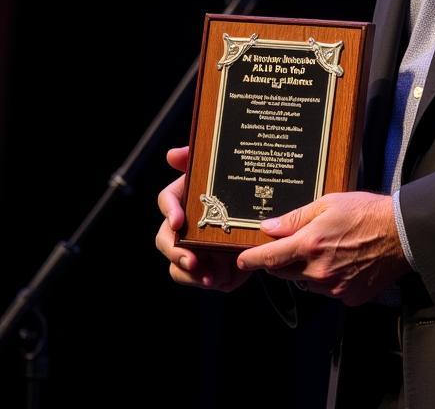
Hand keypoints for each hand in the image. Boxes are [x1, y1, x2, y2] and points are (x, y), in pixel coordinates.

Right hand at [155, 146, 248, 292]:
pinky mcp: (209, 265)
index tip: (179, 221)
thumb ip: (200, 159)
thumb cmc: (242, 189)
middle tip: (191, 259)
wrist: (269, 219)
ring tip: (211, 276)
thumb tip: (173, 154)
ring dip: (191, 271)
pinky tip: (223, 278)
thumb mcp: (227, 171)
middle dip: (175, 251)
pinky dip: (210, 279)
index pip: (167, 200)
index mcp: (188, 197)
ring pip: (178, 264)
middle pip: (165, 239)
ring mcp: (195, 247)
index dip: (170, 210)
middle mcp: (186, 224)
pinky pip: (200, 277)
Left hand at [235, 191, 409, 304]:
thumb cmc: (367, 212)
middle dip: (284, 260)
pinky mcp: (348, 297)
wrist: (403, 233)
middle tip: (299, 244)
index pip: (269, 258)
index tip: (243, 259)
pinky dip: (330, 279)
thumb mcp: (329, 203)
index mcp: (310, 245)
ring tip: (331, 249)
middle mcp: (318, 271)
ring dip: (308, 270)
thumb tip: (269, 227)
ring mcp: (333, 287)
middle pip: (284, 273)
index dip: (252, 260)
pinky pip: (328, 290)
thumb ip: (296, 217)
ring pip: (306, 282)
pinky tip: (345, 262)